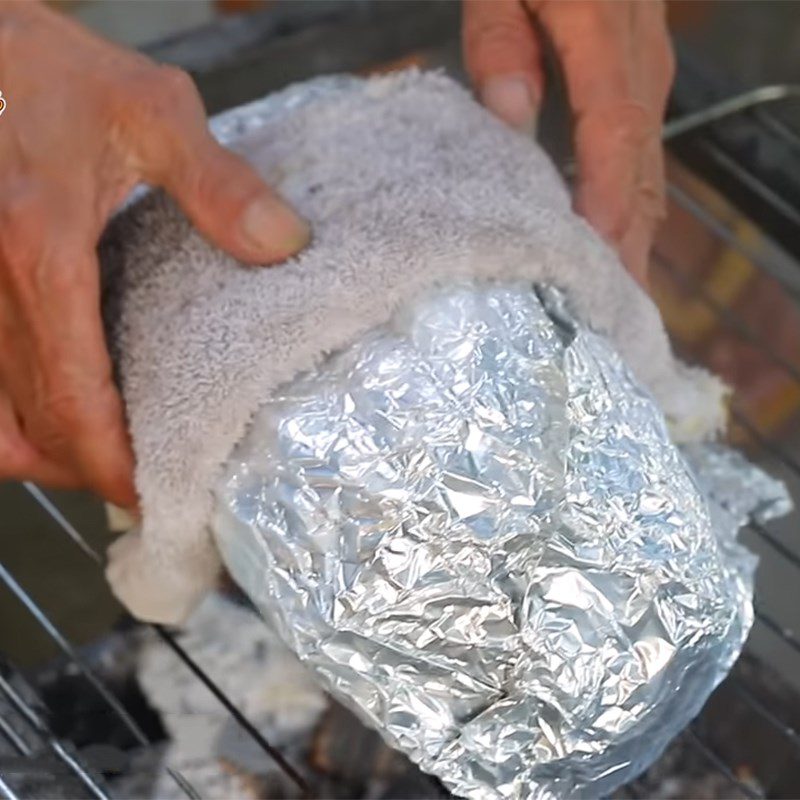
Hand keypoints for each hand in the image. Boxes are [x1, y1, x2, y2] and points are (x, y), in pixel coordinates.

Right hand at [0, 2, 308, 505]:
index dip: (112, 461)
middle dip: (89, 470)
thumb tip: (284, 244)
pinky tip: (43, 416)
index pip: (76, 397)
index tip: (152, 493)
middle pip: (34, 423)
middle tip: (143, 486)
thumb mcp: (150, 111)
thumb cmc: (49, 69)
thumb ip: (218, 185)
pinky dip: (7, 418)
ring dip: (44, 454)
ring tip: (98, 463)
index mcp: (40, 253)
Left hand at [463, 0, 673, 284]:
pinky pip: (642, 148)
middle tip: (611, 316)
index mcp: (605, 32)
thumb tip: (511, 123)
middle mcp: (640, 58)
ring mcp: (647, 65)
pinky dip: (631, 200)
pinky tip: (613, 236)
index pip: (613, 135)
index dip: (606, 204)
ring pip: (649, 163)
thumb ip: (503, 40)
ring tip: (613, 295)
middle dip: (629, 244)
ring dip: (634, 232)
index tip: (594, 265)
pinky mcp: (639, 71)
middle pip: (643, 165)